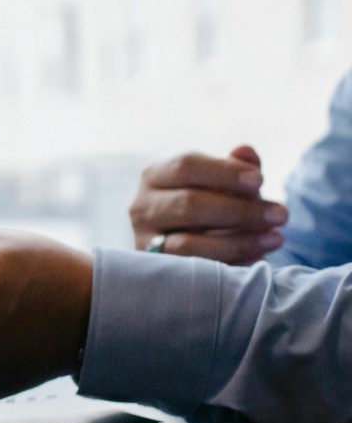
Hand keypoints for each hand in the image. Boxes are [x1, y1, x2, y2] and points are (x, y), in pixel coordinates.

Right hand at [129, 146, 287, 263]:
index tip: (261, 181)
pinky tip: (257, 258)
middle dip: (240, 211)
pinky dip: (228, 263)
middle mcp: (141, 207)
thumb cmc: (210, 204)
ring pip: (188, 243)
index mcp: (155, 175)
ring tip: (276, 238)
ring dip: (238, 241)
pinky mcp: (157, 271)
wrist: (190, 243)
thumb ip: (236, 167)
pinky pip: (192, 270)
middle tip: (281, 215)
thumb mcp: (224, 182)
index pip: (186, 166)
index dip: (225, 173)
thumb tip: (245, 152)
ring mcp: (144, 242)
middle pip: (189, 204)